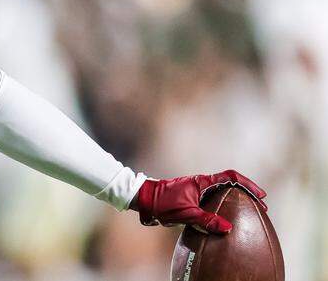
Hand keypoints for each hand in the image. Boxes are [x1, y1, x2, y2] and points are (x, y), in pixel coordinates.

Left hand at [130, 170, 267, 233]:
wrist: (144, 199)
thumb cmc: (163, 203)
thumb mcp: (186, 214)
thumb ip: (206, 220)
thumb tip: (228, 228)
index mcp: (203, 182)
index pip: (231, 177)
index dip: (248, 184)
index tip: (260, 196)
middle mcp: (202, 183)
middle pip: (230, 184)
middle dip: (247, 193)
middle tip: (261, 207)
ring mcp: (197, 190)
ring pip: (222, 192)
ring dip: (236, 199)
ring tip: (248, 213)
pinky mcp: (192, 198)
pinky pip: (213, 200)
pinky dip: (224, 206)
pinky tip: (227, 219)